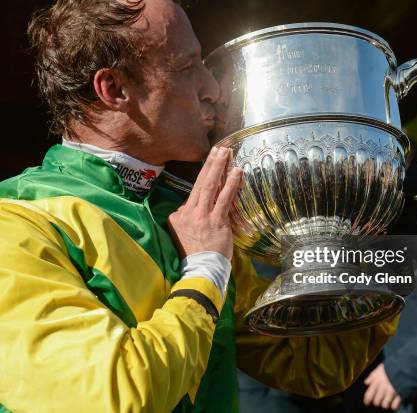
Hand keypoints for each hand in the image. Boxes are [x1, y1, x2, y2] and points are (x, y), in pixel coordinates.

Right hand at [168, 146, 242, 260]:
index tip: (212, 159)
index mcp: (180, 214)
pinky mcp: (216, 222)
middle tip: (219, 147)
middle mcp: (189, 212)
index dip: (204, 173)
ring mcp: (203, 216)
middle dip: (210, 163)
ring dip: (219, 167)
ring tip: (226, 153)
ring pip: (210, 186)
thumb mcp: (182, 233)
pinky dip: (230, 184)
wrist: (200, 270)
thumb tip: (192, 206)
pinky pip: (224, 199)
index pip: (194, 190)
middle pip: (200, 182)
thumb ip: (187, 217)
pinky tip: (236, 172)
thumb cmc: (195, 253)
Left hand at [363, 363, 401, 409]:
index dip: (367, 400)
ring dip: (385, 403)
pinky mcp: (400, 395)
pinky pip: (394, 406)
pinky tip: (394, 402)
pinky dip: (393, 405)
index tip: (367, 403)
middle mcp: (383, 388)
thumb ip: (372, 376)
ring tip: (387, 400)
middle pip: (376, 402)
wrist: (404, 366)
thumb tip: (366, 382)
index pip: (368, 395)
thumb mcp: (379, 369)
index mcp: (377, 382)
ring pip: (385, 405)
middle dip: (377, 402)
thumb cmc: (391, 367)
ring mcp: (391, 392)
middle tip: (379, 400)